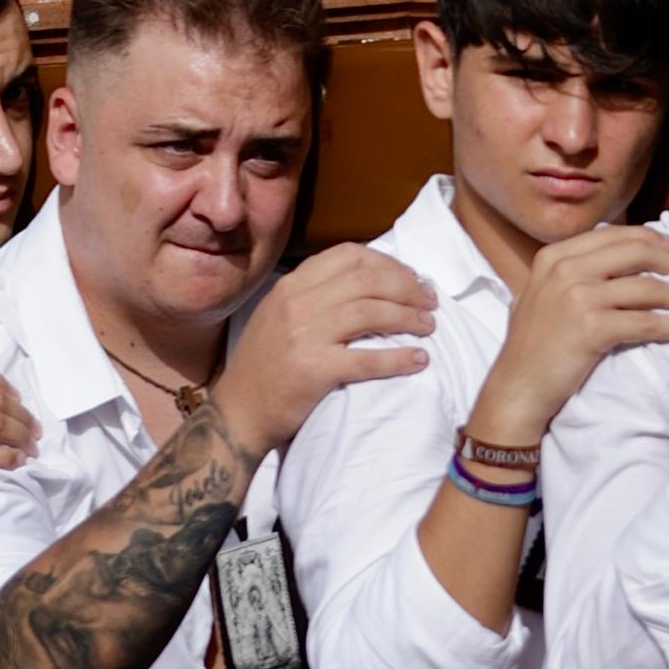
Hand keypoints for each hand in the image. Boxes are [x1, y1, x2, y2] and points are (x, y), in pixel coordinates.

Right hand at [210, 244, 438, 460]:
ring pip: (371, 312)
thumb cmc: (263, 366)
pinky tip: (418, 360)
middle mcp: (298, 302)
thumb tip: (365, 284)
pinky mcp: (315, 370)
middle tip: (430, 299)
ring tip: (429, 326)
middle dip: (406, 286)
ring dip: (408, 317)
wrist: (238, 413)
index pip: (348, 255)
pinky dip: (398, 358)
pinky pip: (367, 359)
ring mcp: (306, 335)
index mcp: (292, 285)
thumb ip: (313, 295)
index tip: (410, 275)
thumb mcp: (278, 314)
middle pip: (366, 279)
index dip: (387, 262)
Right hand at [464, 226, 668, 452]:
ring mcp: (578, 296)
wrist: (516, 387)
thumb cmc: (531, 346)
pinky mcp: (592, 328)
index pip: (615, 235)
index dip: (651, 239)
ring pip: (647, 287)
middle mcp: (566, 267)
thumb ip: (572, 272)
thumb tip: (614, 261)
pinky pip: (646, 322)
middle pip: (636, 253)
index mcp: (556, 255)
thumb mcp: (543, 293)